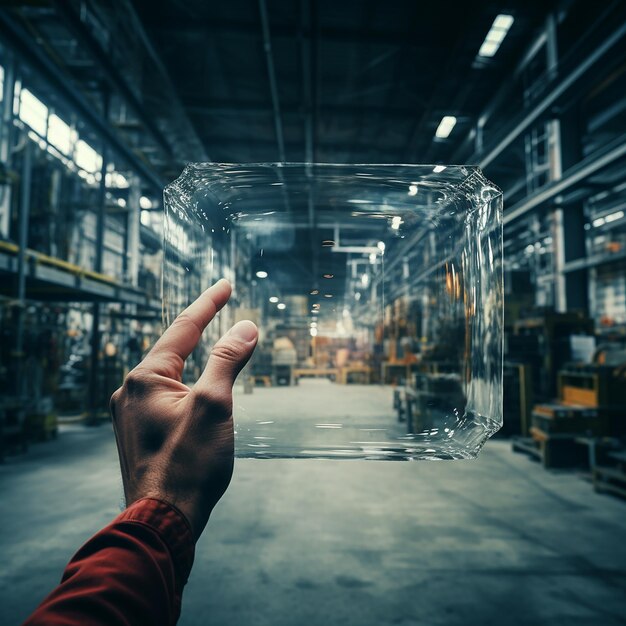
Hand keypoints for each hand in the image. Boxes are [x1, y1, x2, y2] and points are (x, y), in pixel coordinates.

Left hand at [110, 279, 257, 539]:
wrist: (163, 521)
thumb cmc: (188, 464)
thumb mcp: (214, 405)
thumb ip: (228, 360)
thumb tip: (245, 326)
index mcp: (145, 378)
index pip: (183, 329)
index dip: (208, 304)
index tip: (225, 284)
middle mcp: (130, 391)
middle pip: (173, 351)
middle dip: (200, 331)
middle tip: (221, 309)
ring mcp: (131, 415)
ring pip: (170, 377)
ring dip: (194, 363)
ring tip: (216, 353)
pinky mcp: (138, 434)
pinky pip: (165, 398)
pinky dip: (187, 387)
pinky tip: (197, 394)